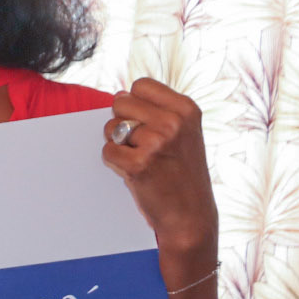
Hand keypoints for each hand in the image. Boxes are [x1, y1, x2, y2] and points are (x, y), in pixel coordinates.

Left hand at [102, 79, 217, 264]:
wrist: (190, 214)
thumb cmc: (182, 172)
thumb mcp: (183, 133)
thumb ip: (155, 111)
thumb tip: (118, 94)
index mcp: (186, 109)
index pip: (140, 85)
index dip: (135, 103)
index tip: (147, 122)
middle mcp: (173, 122)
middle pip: (121, 103)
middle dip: (122, 123)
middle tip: (141, 145)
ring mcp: (156, 143)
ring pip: (111, 128)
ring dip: (118, 144)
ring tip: (141, 159)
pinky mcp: (138, 164)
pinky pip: (107, 151)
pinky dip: (114, 163)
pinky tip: (135, 172)